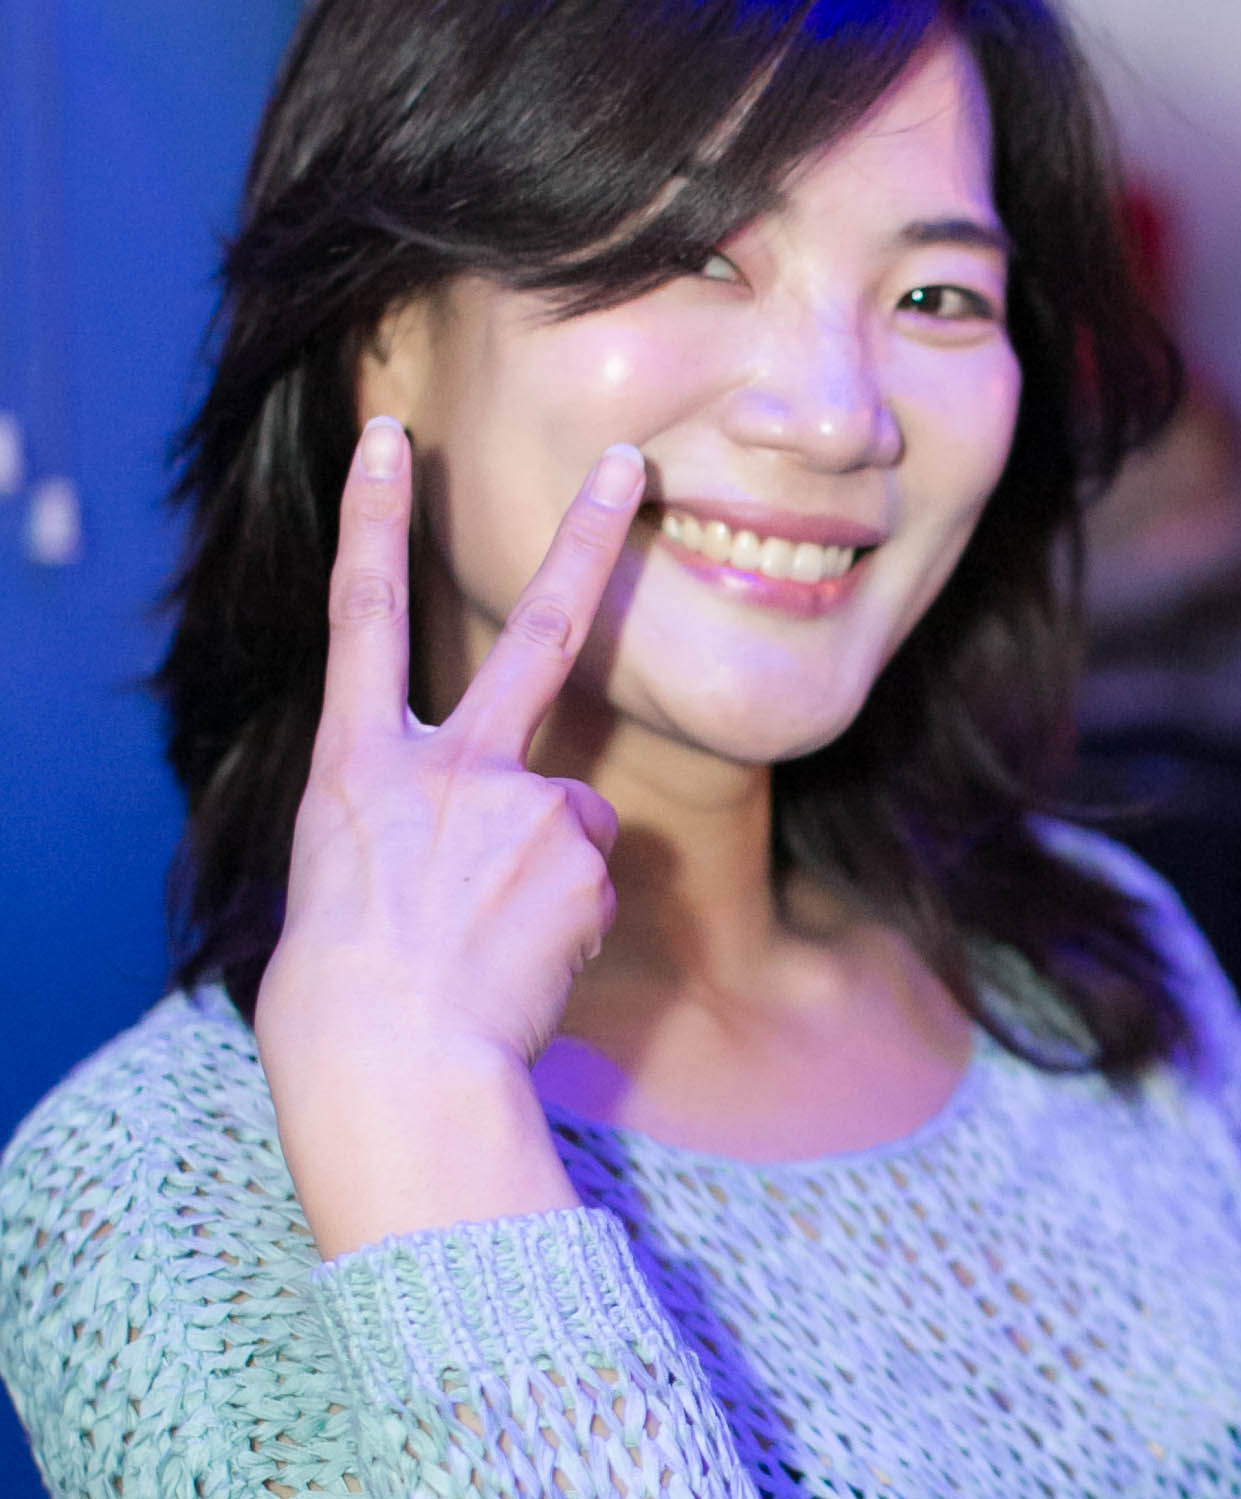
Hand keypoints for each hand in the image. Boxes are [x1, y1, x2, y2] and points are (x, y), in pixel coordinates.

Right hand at [254, 413, 642, 1257]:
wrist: (388, 1057)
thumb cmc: (349, 994)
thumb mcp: (350, 881)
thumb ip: (419, 821)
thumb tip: (512, 830)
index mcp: (354, 766)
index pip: (360, 618)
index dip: (373, 522)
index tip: (387, 441)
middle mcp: (441, 763)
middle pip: (534, 630)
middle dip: (587, 537)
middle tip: (632, 462)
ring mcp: (516, 800)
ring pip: (571, 818)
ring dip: (551, 876)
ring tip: (492, 946)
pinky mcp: (578, 853)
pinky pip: (592, 883)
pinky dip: (570, 921)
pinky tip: (525, 964)